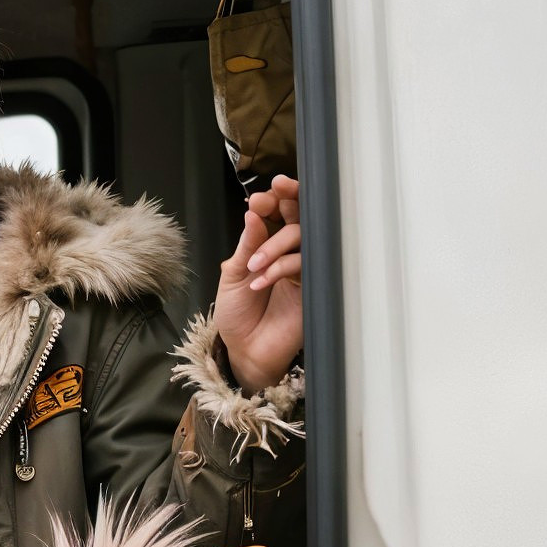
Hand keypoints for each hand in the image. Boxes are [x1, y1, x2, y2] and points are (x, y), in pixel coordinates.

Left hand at [213, 175, 303, 392]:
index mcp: (269, 246)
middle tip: (267, 200)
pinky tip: (260, 282)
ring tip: (253, 265)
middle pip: (300, 216)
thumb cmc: (238, 313)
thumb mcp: (233, 275)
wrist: (245, 349)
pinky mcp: (312, 286)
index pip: (280, 213)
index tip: (260, 197)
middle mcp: (290, 253)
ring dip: (275, 245)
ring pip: (302, 237)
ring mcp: (303, 268)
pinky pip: (304, 265)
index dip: (274, 200)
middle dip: (287, 201)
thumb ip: (247, 246)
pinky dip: (280, 268)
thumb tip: (253, 214)